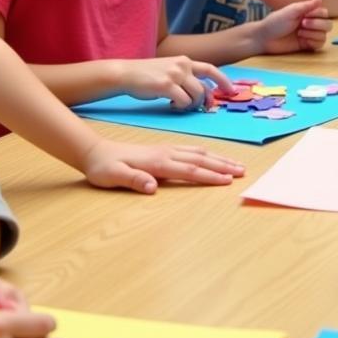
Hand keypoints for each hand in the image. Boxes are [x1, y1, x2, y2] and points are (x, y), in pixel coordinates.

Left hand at [79, 138, 244, 192]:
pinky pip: (190, 150)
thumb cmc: (103, 168)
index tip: (227, 181)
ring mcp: (165, 150)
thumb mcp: (113, 176)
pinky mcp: (162, 150)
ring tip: (235, 164)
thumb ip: (133, 180)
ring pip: (198, 153)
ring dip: (218, 158)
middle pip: (199, 159)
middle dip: (222, 166)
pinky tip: (211, 155)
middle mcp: (165, 154)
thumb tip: (153, 188)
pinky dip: (205, 153)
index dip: (208, 176)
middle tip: (243, 171)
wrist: (94, 151)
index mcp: (157, 163)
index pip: (188, 170)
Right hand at [118, 57, 231, 108]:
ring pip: (196, 96)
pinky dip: (180, 108)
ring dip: (190, 105)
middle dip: (205, 101)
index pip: (210, 69)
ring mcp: (175, 74)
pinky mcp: (166, 85)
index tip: (231, 90)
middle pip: (204, 88)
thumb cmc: (146, 75)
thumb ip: (185, 76)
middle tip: (202, 109)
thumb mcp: (168, 69)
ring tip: (179, 105)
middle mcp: (182, 65)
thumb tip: (201, 92)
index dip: (223, 81)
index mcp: (184, 60)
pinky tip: (170, 106)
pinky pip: (183, 102)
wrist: (126, 73)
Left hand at [255, 0, 331, 54]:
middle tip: (301, 24)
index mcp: (306, 13)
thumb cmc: (275, 22)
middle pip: (328, 25)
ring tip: (299, 33)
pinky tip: (302, 40)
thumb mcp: (291, 11)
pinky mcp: (307, 45)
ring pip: (324, 35)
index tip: (305, 16)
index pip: (324, 13)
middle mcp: (310, 23)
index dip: (317, 15)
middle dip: (316, 25)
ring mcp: (309, 35)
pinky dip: (312, 42)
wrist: (265, 38)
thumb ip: (307, 5)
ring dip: (312, 34)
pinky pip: (320, 45)